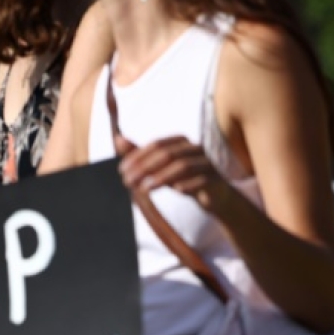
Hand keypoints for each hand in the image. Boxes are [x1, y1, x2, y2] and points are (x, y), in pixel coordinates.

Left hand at [116, 135, 233, 214]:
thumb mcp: (161, 167)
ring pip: (184, 166)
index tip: (122, 170)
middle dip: (145, 167)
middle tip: (128, 181)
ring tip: (145, 188)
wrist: (215, 195)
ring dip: (162, 177)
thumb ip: (140, 154)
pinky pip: (202, 180)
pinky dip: (187, 185)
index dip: (137, 156)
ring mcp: (208, 163)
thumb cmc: (184, 178)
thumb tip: (117, 139)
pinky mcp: (216, 179)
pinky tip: (176, 191)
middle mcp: (195, 149)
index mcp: (181, 142)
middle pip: (168, 154)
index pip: (157, 144)